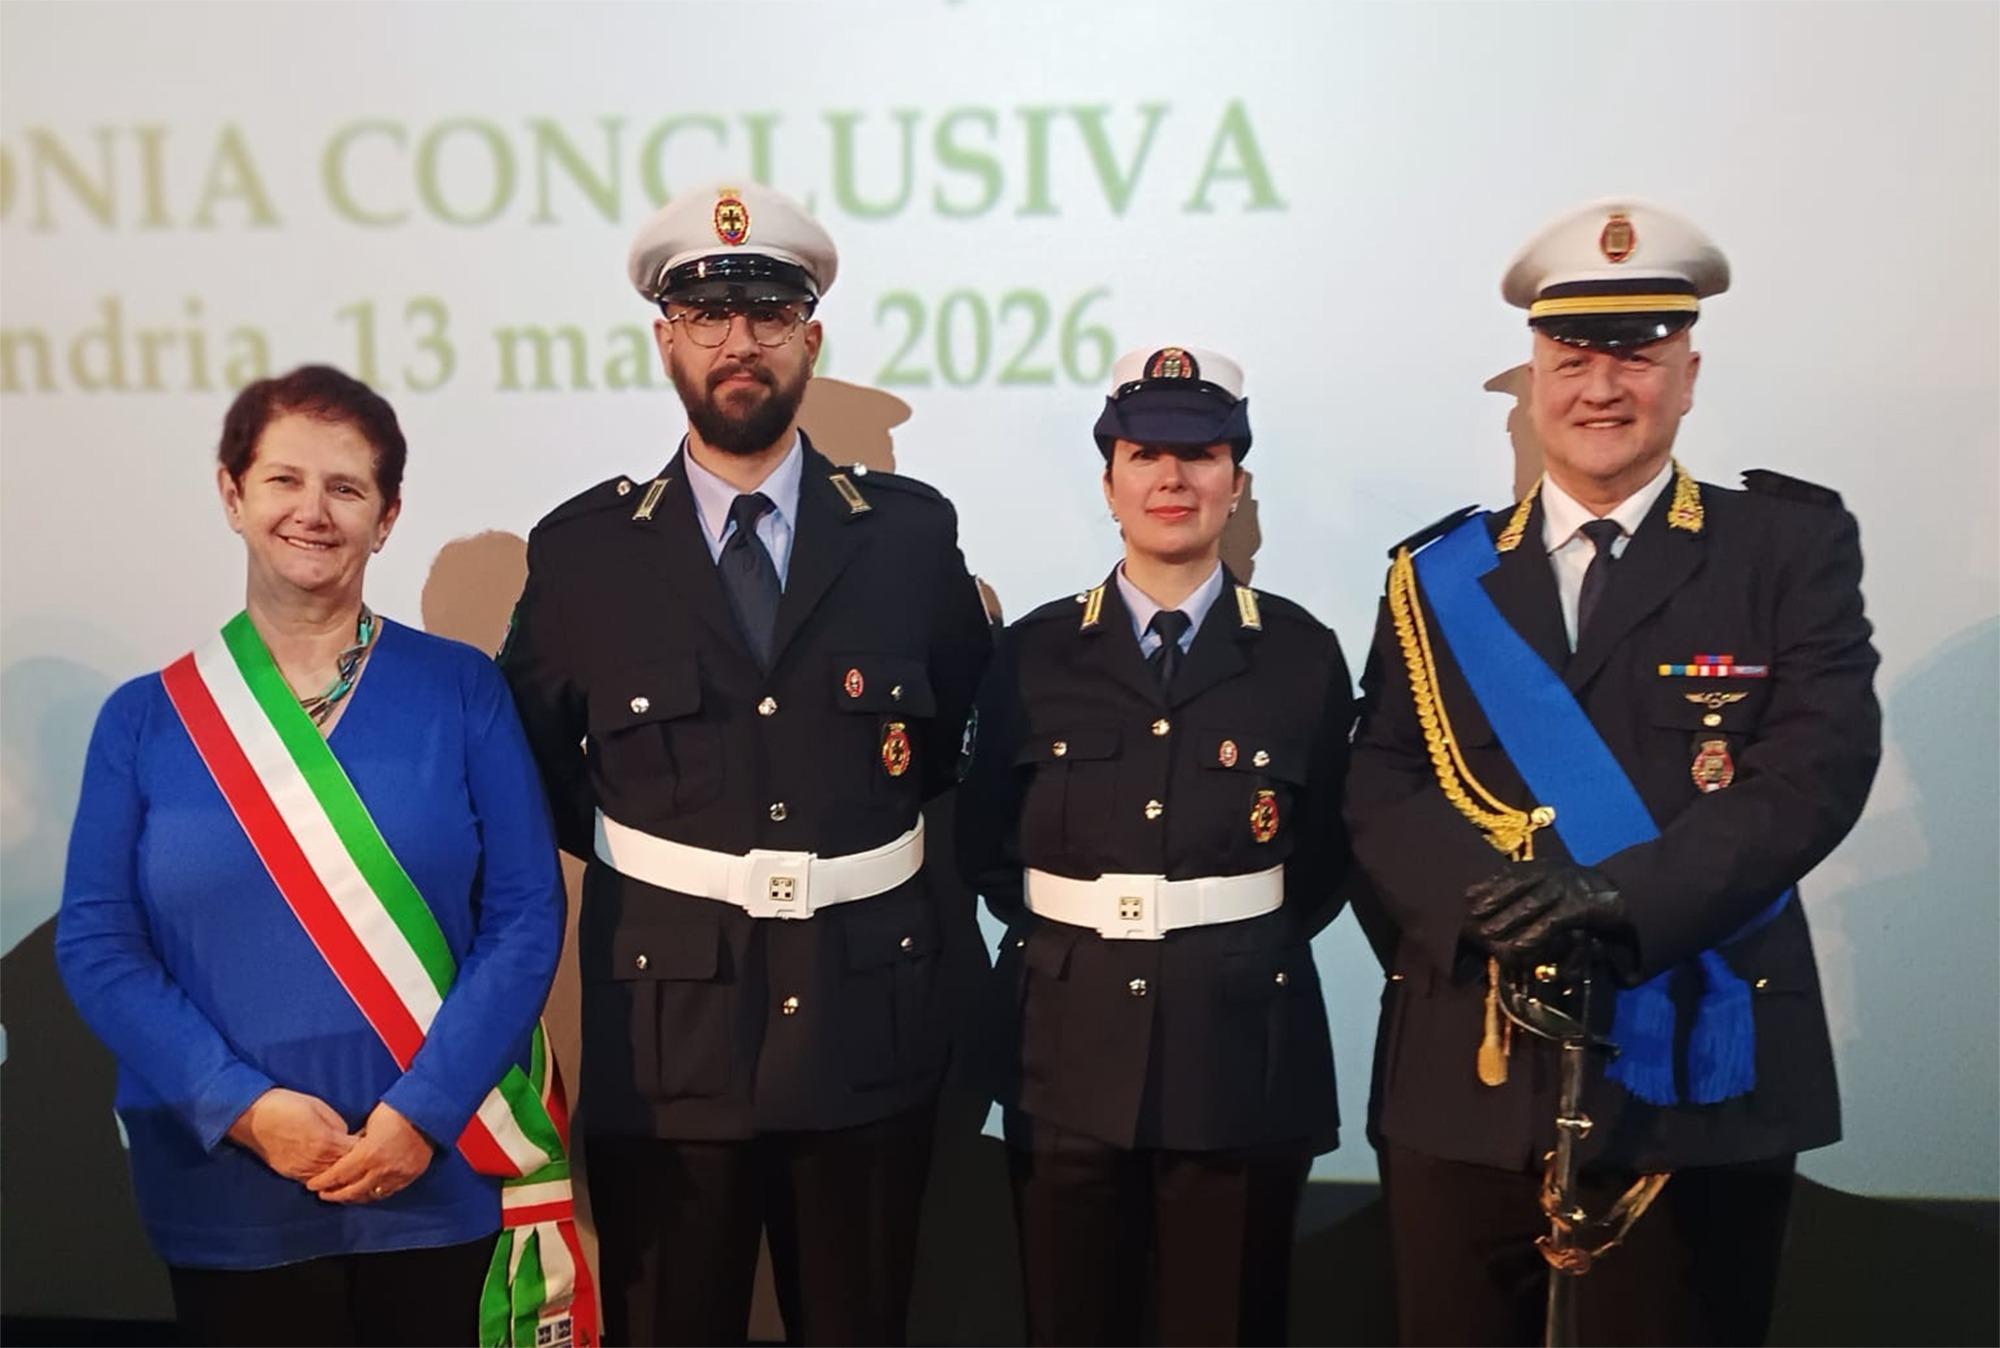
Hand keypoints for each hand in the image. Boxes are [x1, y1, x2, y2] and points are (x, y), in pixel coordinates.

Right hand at [226, 1088, 355, 1180]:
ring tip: (348, 1164)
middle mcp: (315, 1160)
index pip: (356, 1152)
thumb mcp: (319, 1106)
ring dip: (340, 1173)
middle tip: (363, 1155)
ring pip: (329, 1179)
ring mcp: (301, 1170)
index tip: (371, 1141)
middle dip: (355, 1162)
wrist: (252, 1116)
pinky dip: (323, 1177)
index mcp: (326, 1141)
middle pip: (345, 1169)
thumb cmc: (286, 1105)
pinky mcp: (290, 1174)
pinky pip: (313, 1180)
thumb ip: (337, 1124)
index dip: (365, 1147)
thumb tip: (347, 1135)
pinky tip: (328, 1168)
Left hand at [305, 1102, 435, 1203]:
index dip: (323, 1182)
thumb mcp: (370, 1123)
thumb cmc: (397, 1110)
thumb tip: (347, 1150)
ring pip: (371, 1195)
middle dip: (335, 1195)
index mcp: (368, 1154)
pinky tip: (369, 1191)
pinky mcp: (411, 1175)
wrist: (429, 1110)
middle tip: (324, 1194)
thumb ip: (357, 1141)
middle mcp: (381, 1168)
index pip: (339, 1175)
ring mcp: (397, 1174)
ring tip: (345, 1195)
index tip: (312, 1185)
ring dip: (355, 1197)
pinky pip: (390, 1191)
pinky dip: (377, 1193)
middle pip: (352, 1191)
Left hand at [1464, 860, 1630, 964]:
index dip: (1488, 884)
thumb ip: (1532, 889)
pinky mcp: (1582, 906)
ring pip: (1531, 904)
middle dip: (1492, 902)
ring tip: (1486, 933)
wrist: (1624, 895)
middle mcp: (1554, 872)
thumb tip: (1500, 904)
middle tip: (1470, 917)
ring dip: (1507, 919)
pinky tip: (1518, 946)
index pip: (1511, 873)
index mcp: (1545, 865)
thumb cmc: (1582, 892)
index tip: (1466, 896)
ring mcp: (1568, 887)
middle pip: (1517, 887)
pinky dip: (1534, 934)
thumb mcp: (1556, 884)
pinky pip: (1552, 922)